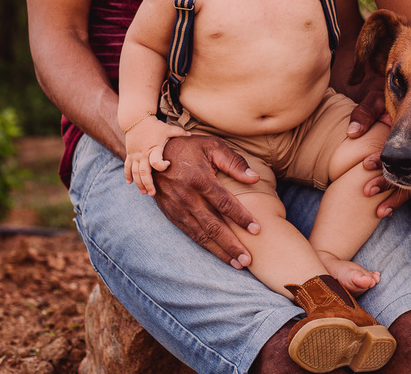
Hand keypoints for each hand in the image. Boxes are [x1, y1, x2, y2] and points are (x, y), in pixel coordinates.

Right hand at [123, 116, 189, 194]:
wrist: (136, 119)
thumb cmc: (154, 125)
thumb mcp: (168, 128)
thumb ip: (179, 132)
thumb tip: (191, 134)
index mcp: (154, 148)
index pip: (156, 161)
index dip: (162, 165)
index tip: (168, 164)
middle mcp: (143, 154)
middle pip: (143, 173)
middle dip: (148, 184)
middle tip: (153, 193)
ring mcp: (135, 155)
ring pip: (135, 173)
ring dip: (139, 184)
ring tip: (144, 193)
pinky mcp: (129, 154)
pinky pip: (127, 167)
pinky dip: (128, 175)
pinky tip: (130, 183)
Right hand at [151, 135, 261, 268]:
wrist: (153, 153)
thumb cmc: (189, 147)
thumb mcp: (212, 146)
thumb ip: (234, 162)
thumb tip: (254, 179)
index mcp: (199, 179)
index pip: (224, 203)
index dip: (241, 218)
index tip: (257, 230)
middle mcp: (187, 197)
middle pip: (213, 226)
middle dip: (232, 245)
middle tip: (248, 260)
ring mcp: (178, 208)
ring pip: (201, 235)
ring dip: (220, 251)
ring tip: (237, 264)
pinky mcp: (171, 214)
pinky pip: (190, 234)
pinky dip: (205, 247)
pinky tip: (219, 255)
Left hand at [346, 86, 408, 217]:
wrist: (393, 108)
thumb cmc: (384, 104)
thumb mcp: (375, 102)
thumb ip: (364, 112)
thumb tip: (353, 133)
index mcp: (405, 133)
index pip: (398, 149)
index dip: (382, 159)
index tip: (365, 164)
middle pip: (406, 171)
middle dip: (386, 183)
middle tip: (367, 191)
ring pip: (409, 184)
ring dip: (394, 199)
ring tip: (379, 211)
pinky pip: (408, 190)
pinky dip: (397, 202)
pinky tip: (386, 211)